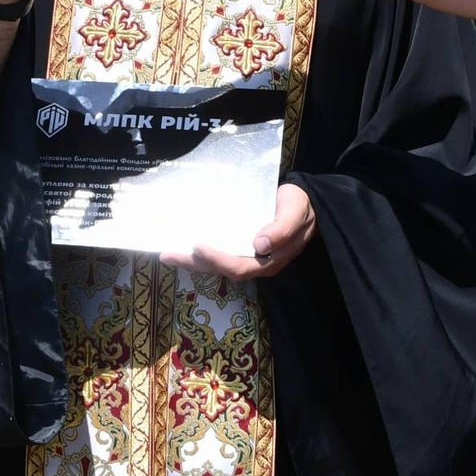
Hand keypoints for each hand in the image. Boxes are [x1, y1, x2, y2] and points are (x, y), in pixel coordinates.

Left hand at [163, 182, 316, 280]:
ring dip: (191, 261)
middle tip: (168, 254)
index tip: (199, 246)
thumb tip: (259, 245)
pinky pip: (219, 252)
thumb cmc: (301, 208)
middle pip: (221, 269)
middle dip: (194, 263)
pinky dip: (200, 252)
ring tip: (168, 254)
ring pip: (216, 264)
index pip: (239, 267)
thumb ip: (281, 229)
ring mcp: (247, 256)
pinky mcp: (241, 247)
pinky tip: (184, 245)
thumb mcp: (295, 214)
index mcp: (269, 260)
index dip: (218, 259)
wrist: (307, 205)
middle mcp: (255, 263)